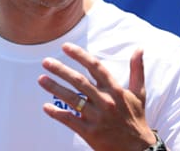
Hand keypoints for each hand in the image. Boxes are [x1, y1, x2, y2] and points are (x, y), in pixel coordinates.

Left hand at [38, 42, 155, 150]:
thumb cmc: (136, 118)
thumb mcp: (139, 93)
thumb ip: (136, 70)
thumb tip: (139, 49)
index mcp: (115, 89)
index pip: (95, 67)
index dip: (80, 55)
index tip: (66, 47)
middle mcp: (105, 101)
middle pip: (79, 81)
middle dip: (61, 70)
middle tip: (45, 62)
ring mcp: (97, 117)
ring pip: (72, 99)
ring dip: (54, 88)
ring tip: (41, 79)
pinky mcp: (90, 133)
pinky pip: (70, 120)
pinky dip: (57, 114)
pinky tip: (46, 107)